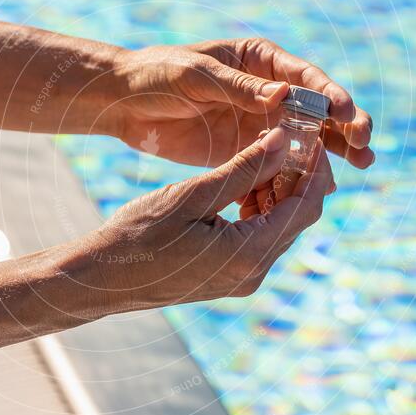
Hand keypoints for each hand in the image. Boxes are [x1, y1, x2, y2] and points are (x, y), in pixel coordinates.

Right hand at [76, 127, 333, 310]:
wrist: (102, 276)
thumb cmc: (138, 234)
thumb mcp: (193, 194)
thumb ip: (243, 169)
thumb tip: (283, 142)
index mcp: (249, 254)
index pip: (305, 206)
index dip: (313, 169)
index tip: (310, 136)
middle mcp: (253, 273)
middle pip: (297, 218)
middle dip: (295, 177)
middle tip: (284, 137)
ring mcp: (241, 279)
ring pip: (277, 227)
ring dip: (275, 191)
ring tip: (258, 154)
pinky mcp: (228, 277)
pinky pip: (256, 239)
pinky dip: (256, 209)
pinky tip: (240, 184)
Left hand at [112, 37, 373, 168]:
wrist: (125, 103)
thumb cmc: (159, 74)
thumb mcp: (197, 76)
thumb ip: (239, 88)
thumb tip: (286, 95)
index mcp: (260, 61)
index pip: (305, 77)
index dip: (330, 95)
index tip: (347, 114)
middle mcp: (267, 92)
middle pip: (315, 109)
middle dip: (344, 126)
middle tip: (366, 145)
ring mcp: (257, 123)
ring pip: (303, 139)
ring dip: (330, 153)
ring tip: (361, 167)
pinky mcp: (243, 150)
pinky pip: (274, 165)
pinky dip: (291, 176)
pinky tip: (311, 191)